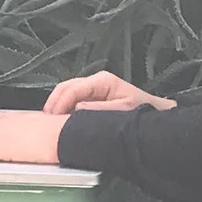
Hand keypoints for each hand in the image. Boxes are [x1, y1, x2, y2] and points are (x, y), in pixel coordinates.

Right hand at [45, 71, 173, 113]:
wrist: (154, 113)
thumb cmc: (142, 110)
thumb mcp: (122, 111)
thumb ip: (99, 109)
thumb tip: (77, 110)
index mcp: (102, 81)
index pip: (73, 88)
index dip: (60, 102)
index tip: (53, 117)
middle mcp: (97, 82)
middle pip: (65, 87)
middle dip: (54, 102)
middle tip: (46, 120)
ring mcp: (94, 89)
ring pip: (67, 92)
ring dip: (57, 105)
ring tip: (51, 121)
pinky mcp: (93, 97)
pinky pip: (73, 100)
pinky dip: (64, 108)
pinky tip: (61, 119)